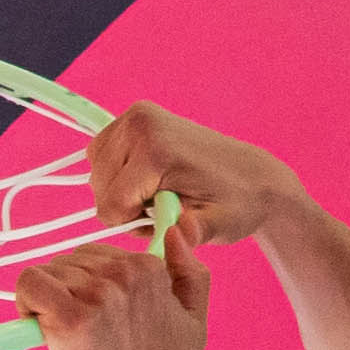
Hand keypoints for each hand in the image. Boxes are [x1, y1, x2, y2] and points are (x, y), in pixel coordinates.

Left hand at [21, 238, 213, 349]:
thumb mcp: (194, 324)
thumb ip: (191, 274)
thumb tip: (177, 230)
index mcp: (153, 271)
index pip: (99, 254)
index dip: (90, 287)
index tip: (97, 321)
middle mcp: (127, 276)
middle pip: (71, 261)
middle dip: (68, 292)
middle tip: (81, 334)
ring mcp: (98, 297)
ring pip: (49, 273)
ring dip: (47, 303)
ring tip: (65, 340)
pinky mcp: (69, 320)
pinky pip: (29, 284)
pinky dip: (25, 303)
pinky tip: (39, 331)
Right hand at [91, 103, 305, 249]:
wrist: (253, 175)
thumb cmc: (238, 204)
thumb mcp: (221, 225)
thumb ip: (195, 232)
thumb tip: (177, 235)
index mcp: (157, 150)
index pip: (110, 205)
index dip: (132, 223)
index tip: (164, 217)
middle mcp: (141, 123)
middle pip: (98, 187)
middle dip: (126, 205)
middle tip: (166, 204)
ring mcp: (136, 115)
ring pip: (96, 172)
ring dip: (121, 189)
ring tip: (160, 192)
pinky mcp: (134, 114)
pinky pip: (101, 155)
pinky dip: (118, 173)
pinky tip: (149, 179)